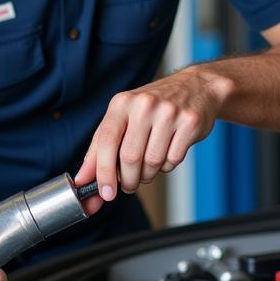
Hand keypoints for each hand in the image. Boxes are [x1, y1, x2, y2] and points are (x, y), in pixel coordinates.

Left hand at [74, 66, 232, 212]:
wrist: (196, 87)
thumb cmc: (152, 107)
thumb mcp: (122, 117)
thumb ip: (99, 147)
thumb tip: (83, 179)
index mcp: (121, 103)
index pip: (105, 141)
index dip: (103, 172)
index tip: (105, 193)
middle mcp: (144, 105)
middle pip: (130, 157)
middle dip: (128, 180)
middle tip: (128, 186)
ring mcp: (169, 113)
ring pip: (152, 162)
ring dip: (147, 175)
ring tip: (147, 168)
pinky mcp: (190, 123)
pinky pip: (173, 159)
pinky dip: (166, 166)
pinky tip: (166, 154)